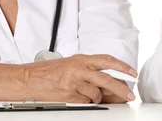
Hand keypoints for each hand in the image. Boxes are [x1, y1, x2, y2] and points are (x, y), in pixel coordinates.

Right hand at [22, 54, 136, 103]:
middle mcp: (79, 69)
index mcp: (81, 59)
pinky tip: (79, 98)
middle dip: (121, 88)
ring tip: (90, 96)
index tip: (132, 73)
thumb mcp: (72, 64)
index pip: (107, 60)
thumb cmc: (50, 72)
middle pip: (106, 79)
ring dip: (98, 98)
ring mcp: (74, 82)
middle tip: (129, 95)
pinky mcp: (69, 95)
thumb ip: (90, 69)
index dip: (122, 67)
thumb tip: (109, 81)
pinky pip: (85, 102)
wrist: (29, 79)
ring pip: (97, 93)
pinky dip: (86, 102)